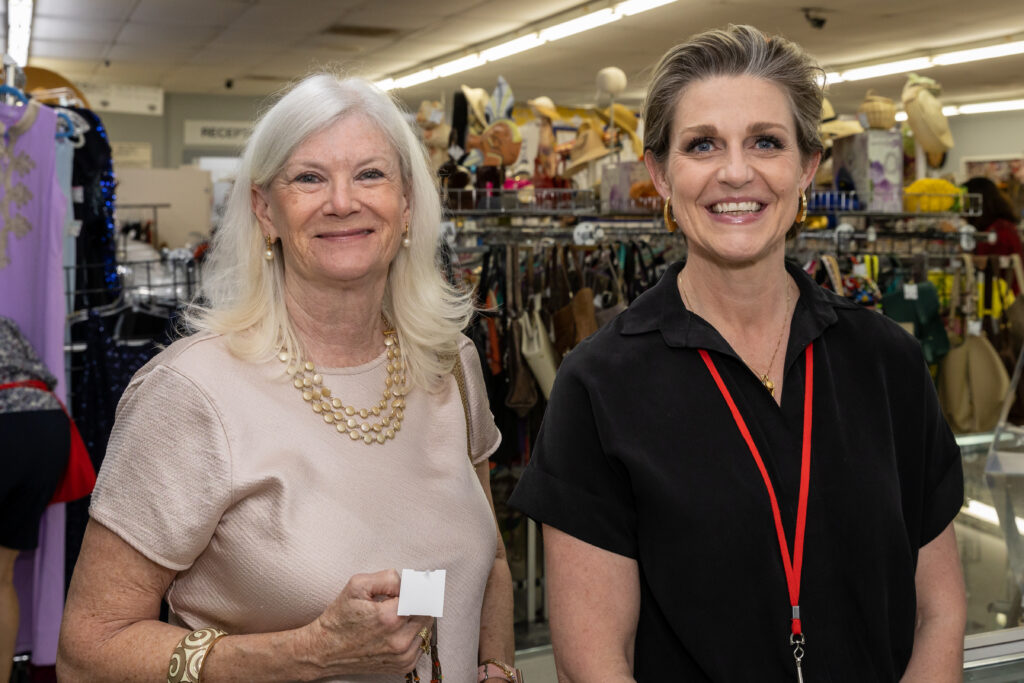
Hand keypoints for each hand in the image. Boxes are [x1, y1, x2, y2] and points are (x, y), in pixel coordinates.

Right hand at [303, 569, 431, 675]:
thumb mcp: (357, 585)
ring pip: (426, 628)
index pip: (423, 597)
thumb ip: (387, 578)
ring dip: (416, 618)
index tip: (415, 585)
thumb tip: (409, 582)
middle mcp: (399, 639)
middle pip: (427, 612)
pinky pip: (421, 644)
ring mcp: (402, 655)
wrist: (324, 651)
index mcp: (390, 617)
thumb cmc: (339, 617)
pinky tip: (397, 630)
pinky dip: (413, 635)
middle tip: (402, 599)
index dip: (418, 588)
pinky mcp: (402, 666)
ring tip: (397, 615)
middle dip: (418, 602)